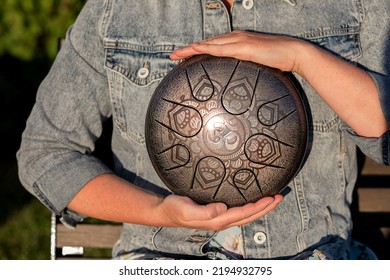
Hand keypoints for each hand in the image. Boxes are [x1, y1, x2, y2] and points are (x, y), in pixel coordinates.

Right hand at [157, 194, 282, 230]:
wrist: (165, 211)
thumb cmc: (175, 209)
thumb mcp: (187, 210)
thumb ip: (205, 212)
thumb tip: (223, 209)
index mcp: (217, 220)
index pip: (244, 214)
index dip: (259, 207)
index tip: (272, 198)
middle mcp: (221, 220)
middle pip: (249, 216)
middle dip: (266, 208)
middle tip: (279, 197)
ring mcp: (219, 217)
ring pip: (246, 214)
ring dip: (260, 208)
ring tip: (272, 199)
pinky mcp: (216, 212)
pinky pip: (238, 210)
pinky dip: (249, 206)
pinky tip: (252, 200)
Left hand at [170, 30, 306, 72]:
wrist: (294, 52)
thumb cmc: (278, 59)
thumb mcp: (258, 63)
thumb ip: (247, 66)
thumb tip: (238, 79)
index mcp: (238, 41)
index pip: (213, 45)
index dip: (198, 49)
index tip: (184, 57)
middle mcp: (235, 37)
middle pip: (206, 43)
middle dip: (188, 49)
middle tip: (173, 56)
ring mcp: (238, 40)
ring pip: (208, 44)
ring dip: (190, 49)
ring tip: (175, 55)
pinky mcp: (243, 47)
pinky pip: (219, 48)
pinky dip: (204, 49)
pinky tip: (194, 51)